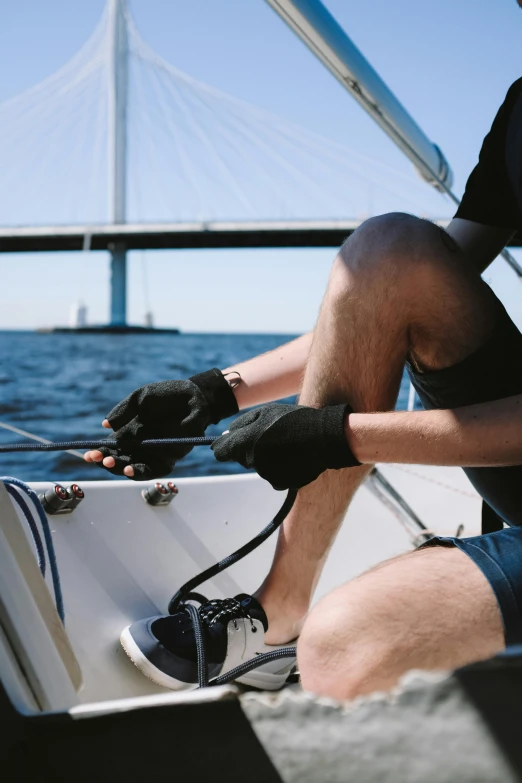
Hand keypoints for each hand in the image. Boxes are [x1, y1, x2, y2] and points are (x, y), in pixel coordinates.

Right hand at [84, 369, 237, 479]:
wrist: (194, 397)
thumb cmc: (166, 395)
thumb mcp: (140, 398)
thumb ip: (123, 411)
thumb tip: (105, 425)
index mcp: (130, 431)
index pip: (111, 447)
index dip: (99, 452)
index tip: (88, 454)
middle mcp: (140, 445)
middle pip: (119, 459)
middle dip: (106, 461)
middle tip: (97, 458)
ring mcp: (154, 452)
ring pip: (133, 467)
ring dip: (120, 467)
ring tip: (109, 462)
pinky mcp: (169, 457)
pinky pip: (154, 469)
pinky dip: (140, 471)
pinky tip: (128, 469)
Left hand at [211, 402, 359, 489]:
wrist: (324, 438)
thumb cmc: (293, 420)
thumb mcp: (266, 412)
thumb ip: (241, 424)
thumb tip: (225, 435)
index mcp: (246, 442)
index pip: (220, 452)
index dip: (224, 447)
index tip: (229, 444)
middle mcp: (253, 461)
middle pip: (242, 458)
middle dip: (250, 449)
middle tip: (271, 436)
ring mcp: (267, 475)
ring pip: (258, 467)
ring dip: (266, 458)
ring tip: (287, 444)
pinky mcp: (280, 483)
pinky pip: (273, 475)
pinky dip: (279, 468)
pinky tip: (293, 456)